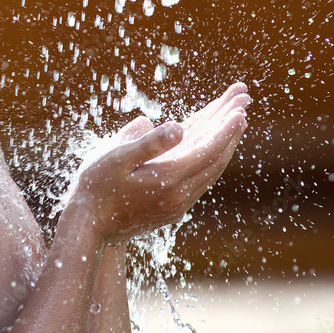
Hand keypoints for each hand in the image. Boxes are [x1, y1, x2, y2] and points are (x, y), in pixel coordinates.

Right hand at [69, 82, 250, 241]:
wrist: (89, 226)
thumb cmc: (96, 187)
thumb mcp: (116, 158)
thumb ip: (149, 143)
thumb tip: (179, 126)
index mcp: (167, 179)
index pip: (208, 150)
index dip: (225, 128)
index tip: (240, 108)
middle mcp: (179, 195)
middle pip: (215, 159)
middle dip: (231, 131)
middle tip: (244, 105)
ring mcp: (178, 204)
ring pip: (211, 171)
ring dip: (225, 145)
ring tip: (235, 123)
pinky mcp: (173, 209)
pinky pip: (201, 180)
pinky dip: (211, 160)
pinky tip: (211, 150)